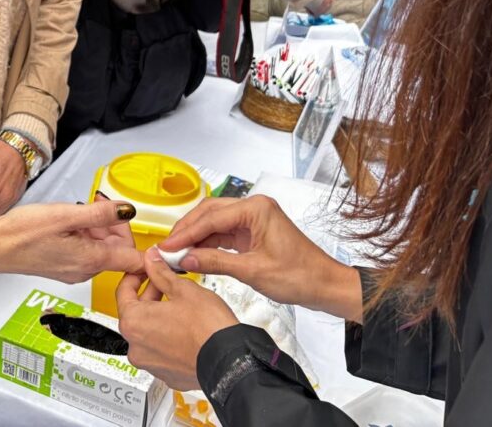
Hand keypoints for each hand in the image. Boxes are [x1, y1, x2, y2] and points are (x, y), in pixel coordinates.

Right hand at [0, 199, 143, 281]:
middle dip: (113, 225)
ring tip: (78, 211)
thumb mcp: (66, 215)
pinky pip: (86, 251)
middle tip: (97, 204)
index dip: (138, 239)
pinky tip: (69, 222)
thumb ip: (101, 213)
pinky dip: (84, 234)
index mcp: (92, 260)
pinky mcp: (64, 267)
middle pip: (118, 250)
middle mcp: (86, 271)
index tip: (130, 220)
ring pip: (101, 249)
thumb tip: (128, 210)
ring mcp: (75, 271)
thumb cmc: (23, 233)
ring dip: (97, 227)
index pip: (135, 260)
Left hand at [116, 247, 236, 389]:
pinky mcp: (167, 374)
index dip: (136, 275)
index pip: (123, 291)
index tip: (146, 269)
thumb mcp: (184, 289)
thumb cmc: (208, 328)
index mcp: (133, 322)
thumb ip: (161, 273)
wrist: (230, 362)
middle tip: (166, 283)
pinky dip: (168, 338)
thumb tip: (152, 261)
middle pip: (136, 313)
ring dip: (159, 317)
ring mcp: (151, 363)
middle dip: (150, 295)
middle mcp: (136, 347)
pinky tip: (184, 329)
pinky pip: (161, 351)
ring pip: (148, 333)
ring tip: (179, 305)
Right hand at [159, 195, 362, 321]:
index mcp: (256, 209)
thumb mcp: (253, 271)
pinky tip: (194, 255)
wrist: (324, 285)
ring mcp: (253, 219)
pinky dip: (207, 244)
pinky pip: (223, 234)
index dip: (186, 233)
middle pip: (209, 213)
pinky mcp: (252, 232)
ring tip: (176, 253)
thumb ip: (215, 262)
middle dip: (186, 231)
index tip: (167, 247)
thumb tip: (186, 260)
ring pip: (214, 223)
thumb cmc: (300, 275)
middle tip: (167, 248)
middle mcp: (253, 208)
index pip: (211, 218)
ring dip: (195, 237)